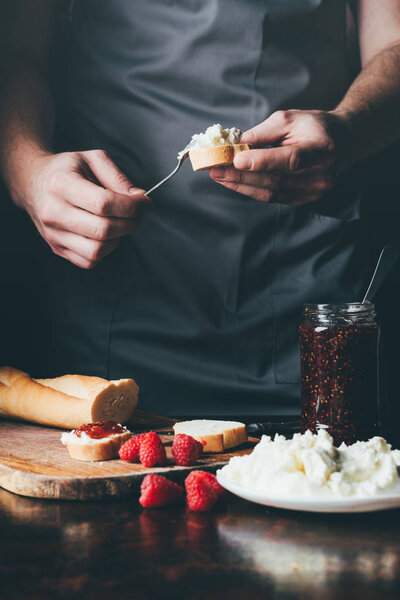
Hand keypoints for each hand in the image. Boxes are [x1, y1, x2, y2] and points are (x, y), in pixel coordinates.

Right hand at [12, 149, 150, 267]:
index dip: (132, 206)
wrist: (33, 182)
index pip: (104, 203)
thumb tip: (140, 199)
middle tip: (137, 213)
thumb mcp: (92, 159)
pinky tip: (105, 234)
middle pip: (103, 230)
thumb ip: (118, 177)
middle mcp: (53, 212)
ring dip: (118, 238)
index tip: (146, 202)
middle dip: (131, 223)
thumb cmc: (67, 169)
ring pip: (97, 250)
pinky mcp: (56, 248)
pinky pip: (89, 261)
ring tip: (120, 223)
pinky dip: (105, 250)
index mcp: (61, 184)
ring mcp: (53, 234)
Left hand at [209, 110, 347, 205]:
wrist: (342, 142)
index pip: (290, 159)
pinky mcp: (304, 200)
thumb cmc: (314, 126)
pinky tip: (234, 182)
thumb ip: (263, 132)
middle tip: (215, 169)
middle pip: (276, 180)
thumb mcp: (290, 119)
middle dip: (241, 176)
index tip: (236, 159)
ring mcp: (313, 192)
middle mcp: (321, 176)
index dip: (262, 161)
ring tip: (218, 176)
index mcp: (322, 150)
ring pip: (271, 193)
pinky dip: (251, 190)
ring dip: (241, 186)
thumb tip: (235, 145)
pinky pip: (273, 198)